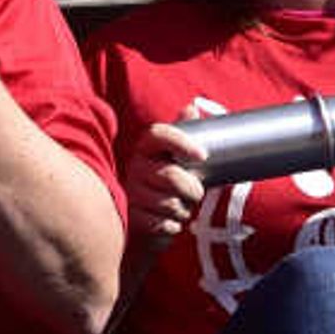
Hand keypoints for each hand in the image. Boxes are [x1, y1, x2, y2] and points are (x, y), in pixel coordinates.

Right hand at [124, 118, 209, 248]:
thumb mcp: (176, 159)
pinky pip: (162, 223)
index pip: (160, 134)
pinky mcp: (131, 217)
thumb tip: (192, 107)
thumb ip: (184, 134)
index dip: (181, 142)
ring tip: (179, 208)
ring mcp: (131, 192)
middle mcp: (136, 166)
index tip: (203, 156)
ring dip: (183, 210)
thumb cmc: (168, 186)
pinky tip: (168, 222)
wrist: (146, 223)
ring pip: (169, 203)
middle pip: (171, 176)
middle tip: (196, 193)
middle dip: (193, 190)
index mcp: (147, 147)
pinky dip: (172, 225)